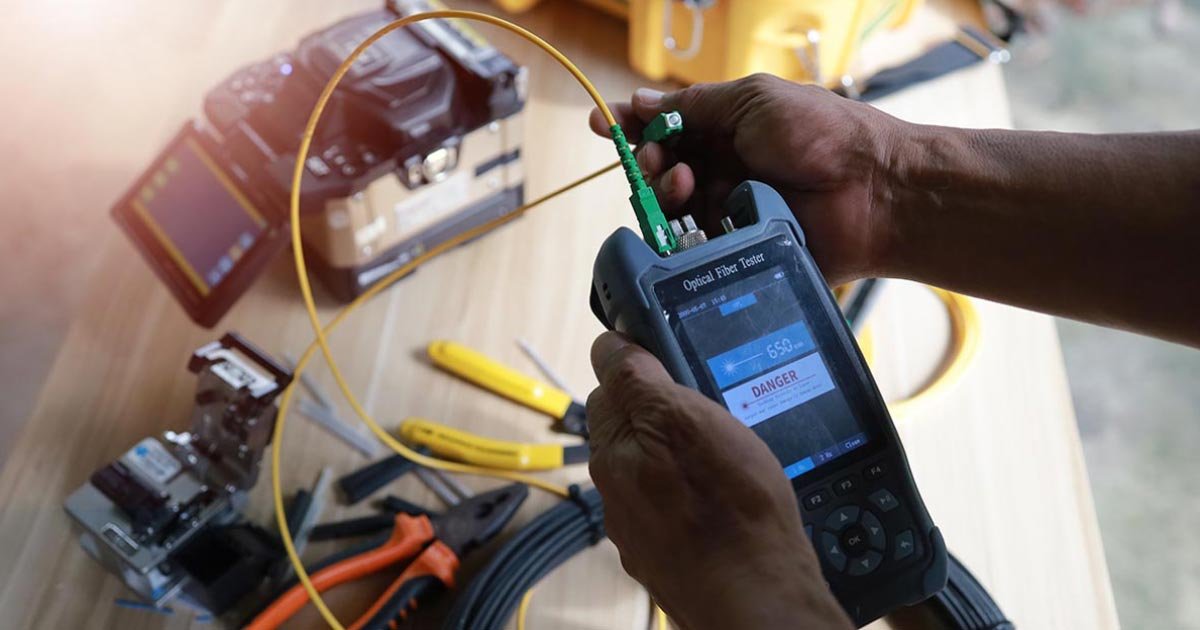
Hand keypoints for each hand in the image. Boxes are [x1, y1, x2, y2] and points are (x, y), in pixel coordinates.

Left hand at [586, 332, 851, 629]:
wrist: (758, 594)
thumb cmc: (726, 508)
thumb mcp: (680, 417)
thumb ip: (636, 379)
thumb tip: (608, 344)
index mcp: (612, 451)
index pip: (608, 386)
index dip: (641, 366)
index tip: (673, 360)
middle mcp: (616, 493)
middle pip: (634, 428)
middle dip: (665, 412)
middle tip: (712, 408)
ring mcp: (643, 529)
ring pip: (659, 469)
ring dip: (684, 455)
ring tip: (727, 456)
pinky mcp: (673, 556)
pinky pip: (680, 507)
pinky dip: (700, 495)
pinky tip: (730, 498)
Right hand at [590, 74, 904, 284]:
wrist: (872, 191)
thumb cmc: (821, 134)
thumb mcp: (752, 100)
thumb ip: (694, 104)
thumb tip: (641, 101)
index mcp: (727, 129)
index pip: (666, 128)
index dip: (632, 127)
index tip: (602, 126)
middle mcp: (724, 170)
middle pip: (659, 172)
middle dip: (651, 164)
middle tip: (664, 165)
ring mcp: (729, 212)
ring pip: (670, 212)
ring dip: (668, 196)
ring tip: (690, 191)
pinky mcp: (736, 251)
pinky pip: (693, 248)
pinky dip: (687, 236)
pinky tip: (700, 225)